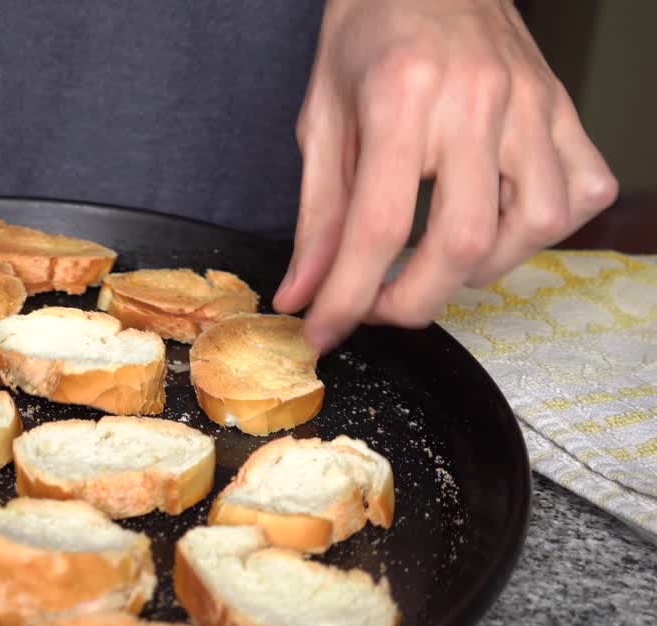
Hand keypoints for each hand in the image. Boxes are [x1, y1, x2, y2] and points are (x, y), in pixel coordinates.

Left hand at [273, 0, 617, 351]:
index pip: (379, 226)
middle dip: (412, 301)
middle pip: (461, 242)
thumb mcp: (321, 120)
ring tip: (431, 262)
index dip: (347, 297)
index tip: (323, 332)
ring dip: (477, 271)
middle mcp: (475, 101)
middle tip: (376, 307)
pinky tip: (495, 226)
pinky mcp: (561, 109)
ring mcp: (531, 104)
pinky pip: (580, 193)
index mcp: (401, 97)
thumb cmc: (368, 36)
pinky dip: (540, 231)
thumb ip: (316, 215)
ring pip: (531, 226)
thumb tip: (302, 293)